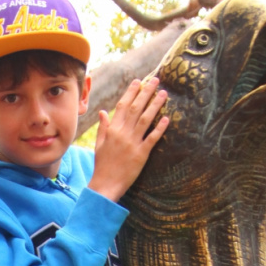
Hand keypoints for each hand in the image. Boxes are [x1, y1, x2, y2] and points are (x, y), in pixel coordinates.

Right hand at [89, 78, 169, 201]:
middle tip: (156, 80)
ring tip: (163, 93)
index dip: (131, 92)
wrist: (105, 185)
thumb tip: (103, 112)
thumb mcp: (99, 145)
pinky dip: (159, 128)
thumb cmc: (102, 166)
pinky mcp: (141, 154)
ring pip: (145, 119)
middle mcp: (122, 134)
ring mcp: (132, 143)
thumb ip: (103, 127)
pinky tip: (167, 118)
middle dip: (146, 93)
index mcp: (112, 130)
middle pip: (135, 108)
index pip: (122, 106)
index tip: (139, 81)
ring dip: (155, 105)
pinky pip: (152, 138)